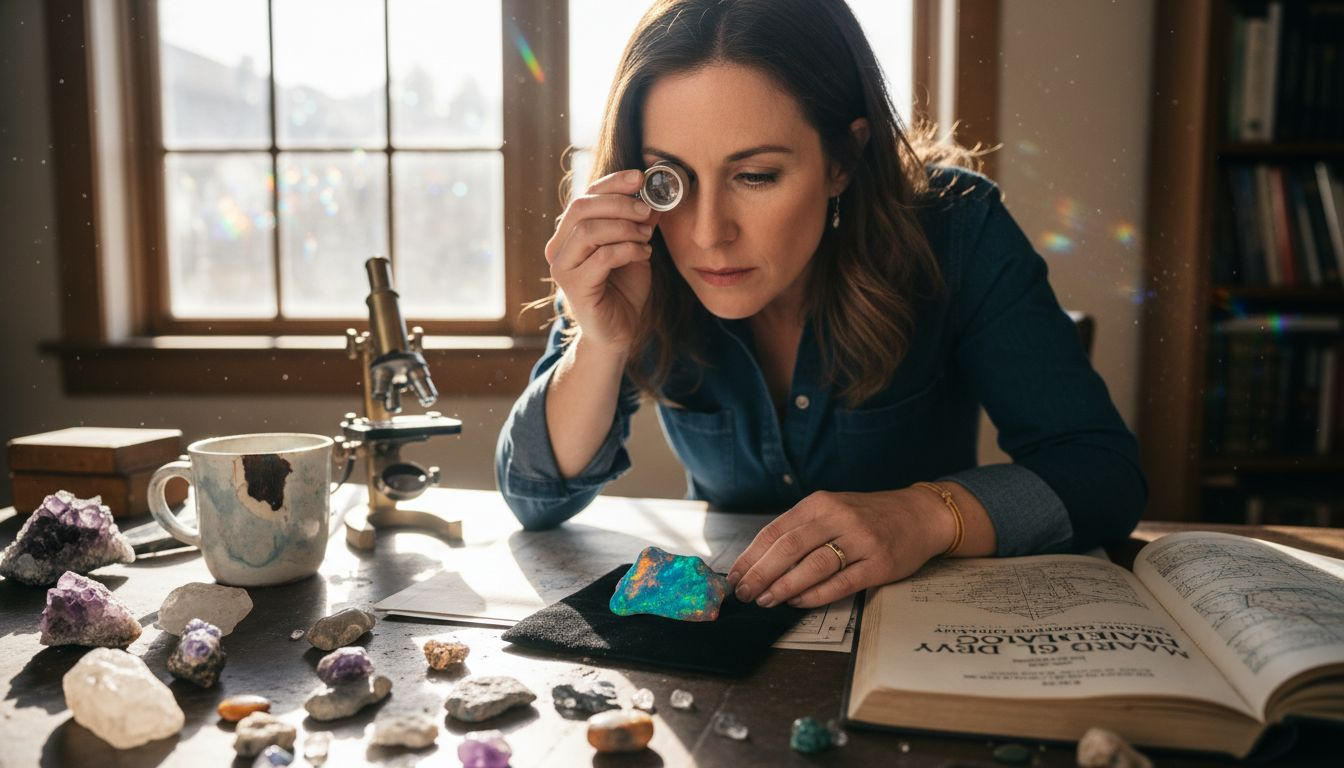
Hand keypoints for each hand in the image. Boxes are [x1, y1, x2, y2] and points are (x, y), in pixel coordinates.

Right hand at [545, 169, 660, 354]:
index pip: (585, 196)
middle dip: (619, 203)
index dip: (612, 183)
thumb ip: (638, 223)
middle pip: (581, 208)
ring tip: (647, 235)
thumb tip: (654, 195)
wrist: (621, 332)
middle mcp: (558, 247)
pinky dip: (627, 250)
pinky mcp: (574, 287)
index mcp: (569, 233)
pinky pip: (602, 257)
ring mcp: (562, 268)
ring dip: (624, 228)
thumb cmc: (624, 290)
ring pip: (589, 231)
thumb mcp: (635, 248)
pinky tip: (643, 253)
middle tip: (647, 209)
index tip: (640, 177)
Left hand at [727, 489, 954, 608]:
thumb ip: (801, 530)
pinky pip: (841, 583)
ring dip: (783, 587)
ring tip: (766, 600)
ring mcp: (861, 541)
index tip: (735, 576)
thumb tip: (760, 561)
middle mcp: (839, 518)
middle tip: (744, 593)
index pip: (776, 531)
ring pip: (813, 566)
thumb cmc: (868, 516)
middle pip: (789, 548)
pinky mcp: (879, 564)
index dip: (751, 556)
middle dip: (760, 574)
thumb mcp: (832, 510)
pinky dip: (814, 595)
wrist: (919, 515)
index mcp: (820, 503)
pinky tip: (798, 602)